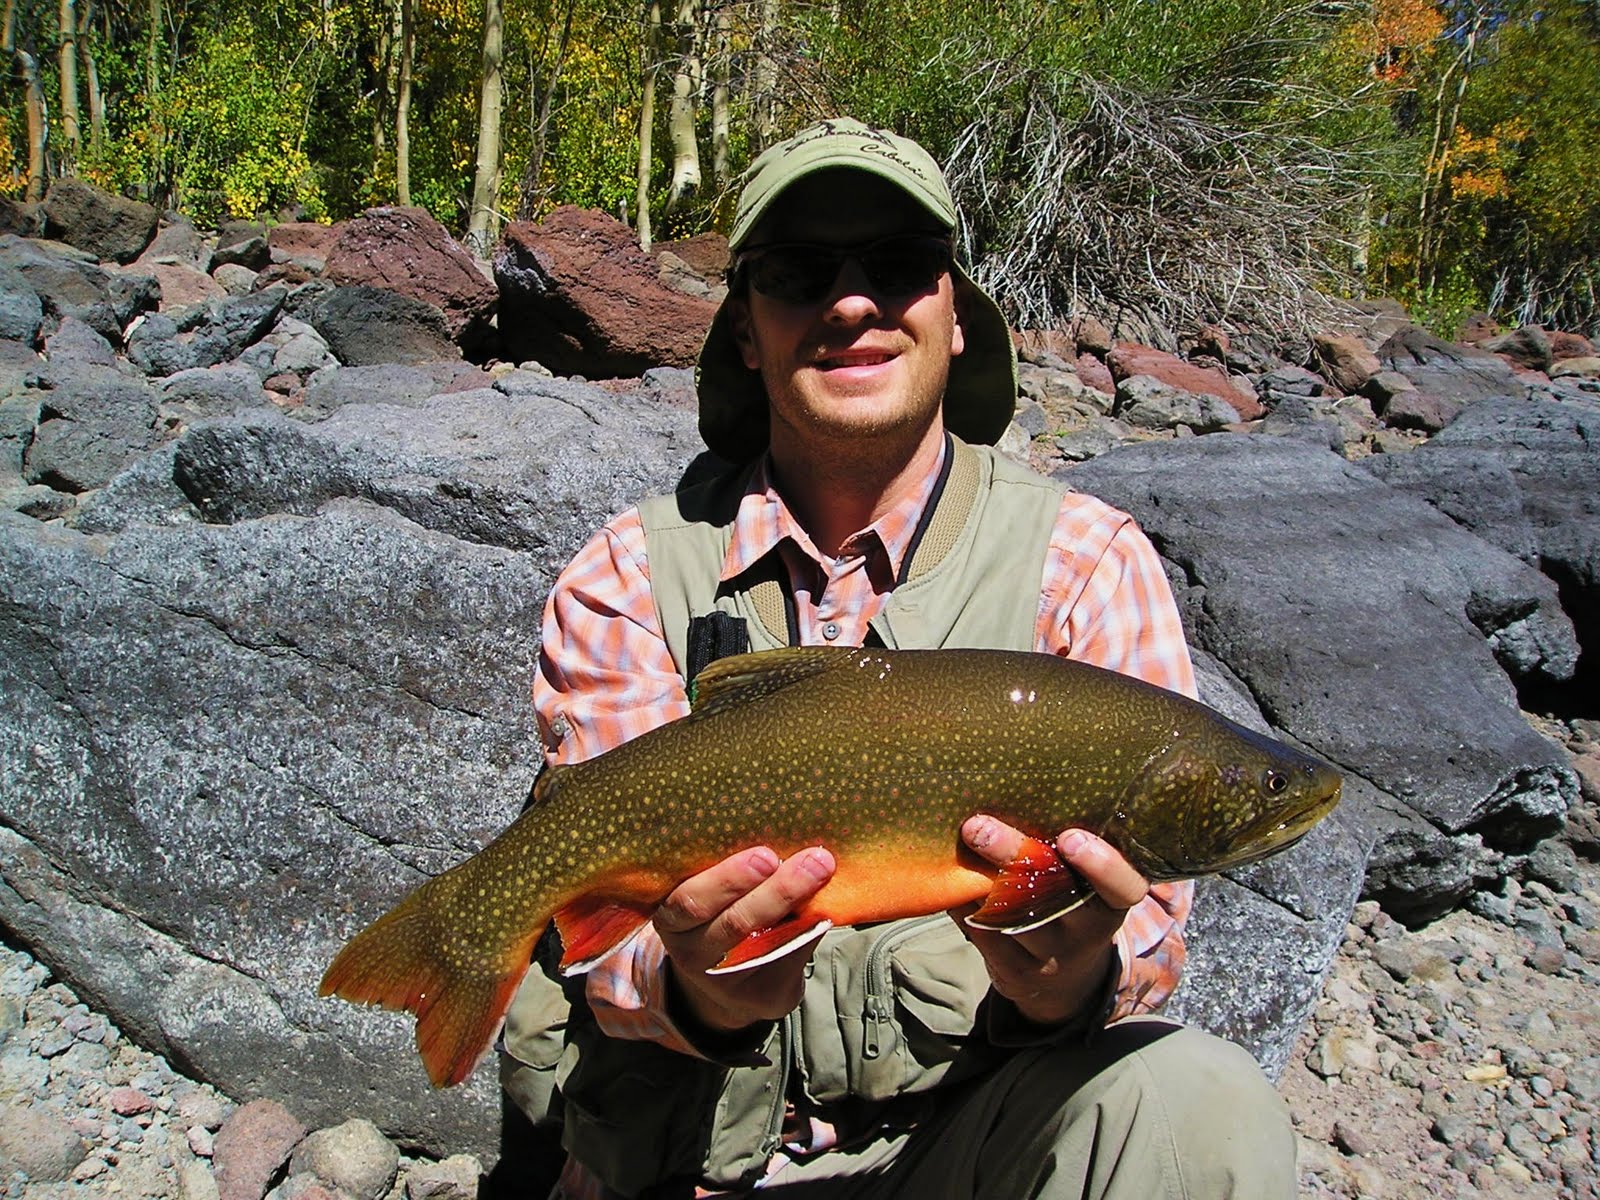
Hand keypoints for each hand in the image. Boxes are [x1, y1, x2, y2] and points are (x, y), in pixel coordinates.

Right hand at [653, 845, 835, 1033]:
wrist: (727, 984)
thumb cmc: (720, 914)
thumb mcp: (708, 894)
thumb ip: (734, 871)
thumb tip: (781, 831)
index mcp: (673, 921)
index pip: (691, 901)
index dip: (728, 879)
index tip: (766, 854)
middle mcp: (693, 955)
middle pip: (735, 923)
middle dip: (778, 890)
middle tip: (813, 859)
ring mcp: (730, 982)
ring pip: (768, 942)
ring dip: (802, 905)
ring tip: (823, 871)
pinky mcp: (766, 998)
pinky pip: (794, 957)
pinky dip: (813, 927)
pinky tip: (829, 904)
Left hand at [954, 816, 1148, 1027]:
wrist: (1061, 980)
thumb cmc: (1069, 902)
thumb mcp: (1084, 881)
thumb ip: (1065, 847)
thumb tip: (1019, 784)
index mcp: (1112, 901)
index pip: (1124, 887)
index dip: (1102, 865)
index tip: (1071, 838)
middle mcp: (1087, 932)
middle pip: (1053, 894)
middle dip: (1015, 855)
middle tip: (979, 826)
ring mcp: (1051, 956)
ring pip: (1012, 914)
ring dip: (979, 874)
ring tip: (960, 837)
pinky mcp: (1015, 971)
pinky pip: (984, 930)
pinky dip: (964, 897)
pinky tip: (950, 873)